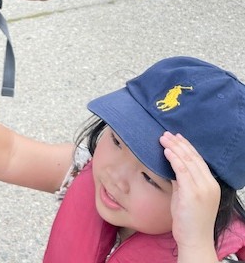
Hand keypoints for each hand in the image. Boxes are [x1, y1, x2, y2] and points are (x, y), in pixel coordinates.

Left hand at [160, 132, 219, 257]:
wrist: (194, 240)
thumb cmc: (188, 220)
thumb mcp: (186, 195)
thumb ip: (182, 180)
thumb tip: (172, 165)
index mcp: (211, 184)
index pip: (199, 160)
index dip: (187, 147)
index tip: (177, 137)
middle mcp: (209, 184)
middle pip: (193, 157)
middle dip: (179, 143)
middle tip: (167, 134)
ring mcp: (202, 188)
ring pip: (188, 161)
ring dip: (174, 147)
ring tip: (163, 138)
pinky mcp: (193, 193)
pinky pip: (182, 170)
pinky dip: (174, 158)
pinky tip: (166, 151)